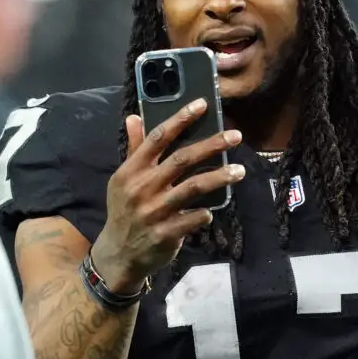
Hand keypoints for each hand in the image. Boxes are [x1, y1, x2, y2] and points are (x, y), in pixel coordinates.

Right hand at [90, 98, 244, 292]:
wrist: (118, 253)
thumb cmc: (125, 210)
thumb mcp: (123, 180)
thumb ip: (134, 149)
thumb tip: (133, 117)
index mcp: (131, 170)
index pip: (158, 138)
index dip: (180, 119)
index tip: (201, 105)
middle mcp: (142, 187)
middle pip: (182, 159)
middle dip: (211, 145)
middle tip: (235, 136)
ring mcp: (154, 211)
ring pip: (193, 188)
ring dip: (219, 177)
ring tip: (239, 171)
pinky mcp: (165, 233)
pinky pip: (192, 219)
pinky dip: (205, 214)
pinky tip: (213, 210)